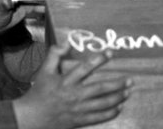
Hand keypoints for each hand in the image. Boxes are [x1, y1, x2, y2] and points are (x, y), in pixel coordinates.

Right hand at [13, 44, 129, 128]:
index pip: (86, 67)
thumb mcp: (44, 71)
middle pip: (100, 88)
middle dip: (117, 83)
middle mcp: (74, 95)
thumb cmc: (39, 93)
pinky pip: (98, 117)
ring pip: (102, 104)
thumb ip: (54, 55)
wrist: (31, 117)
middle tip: (130, 79)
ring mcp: (77, 109)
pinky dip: (110, 113)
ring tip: (128, 92)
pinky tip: (119, 107)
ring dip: (118, 98)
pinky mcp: (79, 120)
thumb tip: (66, 42)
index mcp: (66, 81)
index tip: (111, 53)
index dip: (99, 59)